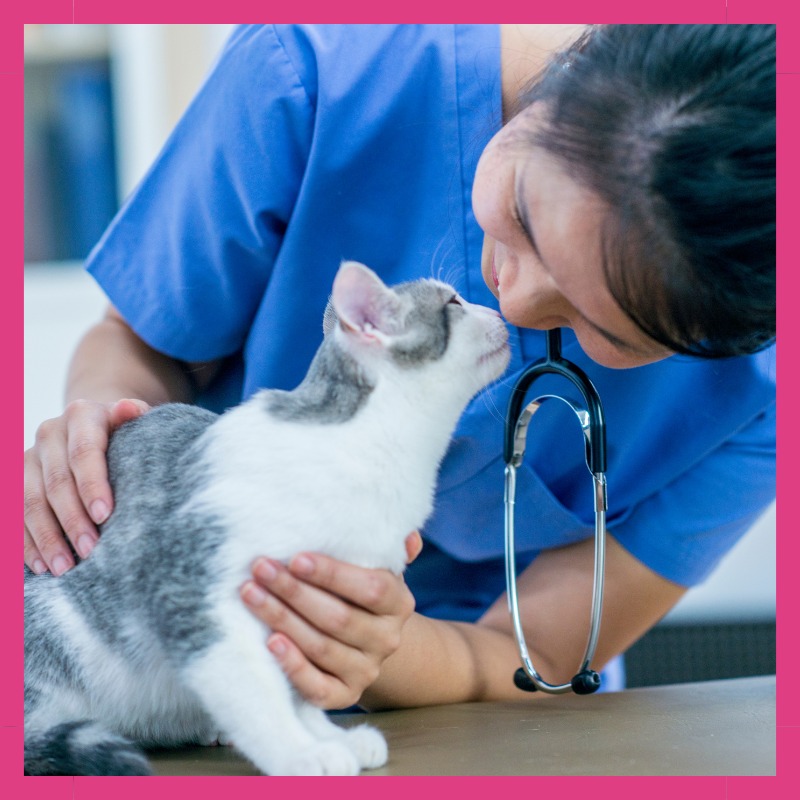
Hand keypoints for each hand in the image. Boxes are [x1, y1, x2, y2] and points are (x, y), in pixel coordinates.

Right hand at [24, 398, 149, 574]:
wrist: (92, 426)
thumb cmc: (124, 433)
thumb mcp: (135, 422)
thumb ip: (135, 417)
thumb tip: (129, 408)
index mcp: (81, 415)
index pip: (84, 452)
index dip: (92, 484)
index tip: (105, 515)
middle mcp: (49, 433)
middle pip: (56, 482)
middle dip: (72, 520)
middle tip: (90, 551)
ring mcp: (28, 456)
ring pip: (29, 501)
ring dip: (46, 538)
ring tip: (64, 568)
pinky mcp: (13, 479)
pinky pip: (13, 515)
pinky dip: (26, 543)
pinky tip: (41, 565)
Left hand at [240, 531, 422, 709]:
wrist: (366, 642)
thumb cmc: (359, 592)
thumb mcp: (375, 567)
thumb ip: (387, 548)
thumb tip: (408, 536)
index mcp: (398, 603)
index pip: (370, 588)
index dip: (332, 575)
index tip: (296, 558)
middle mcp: (387, 639)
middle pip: (339, 618)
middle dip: (294, 591)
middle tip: (261, 569)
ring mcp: (366, 670)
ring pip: (321, 647)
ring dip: (282, 619)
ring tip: (251, 594)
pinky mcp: (344, 696)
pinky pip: (317, 687)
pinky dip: (293, 666)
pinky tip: (270, 642)